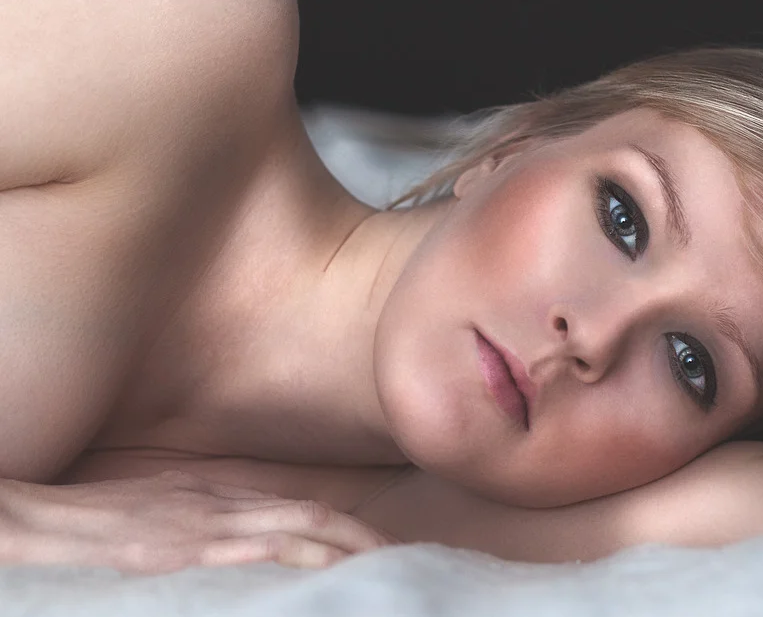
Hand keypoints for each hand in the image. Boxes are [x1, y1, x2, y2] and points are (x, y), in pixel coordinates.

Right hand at [0, 471, 397, 572]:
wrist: (54, 519)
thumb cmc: (111, 518)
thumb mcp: (174, 508)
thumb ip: (218, 518)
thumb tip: (258, 538)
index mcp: (227, 494)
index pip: (307, 509)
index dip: (352, 528)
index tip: (387, 547)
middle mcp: (228, 503)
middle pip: (315, 516)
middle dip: (364, 538)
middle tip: (406, 557)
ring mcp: (208, 524)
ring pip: (295, 530)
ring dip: (342, 548)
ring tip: (383, 566)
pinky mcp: (183, 548)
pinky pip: (246, 549)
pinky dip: (289, 558)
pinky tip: (316, 571)